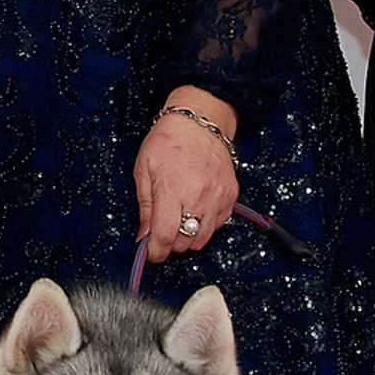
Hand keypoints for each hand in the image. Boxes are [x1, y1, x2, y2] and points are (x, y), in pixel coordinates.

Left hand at [134, 89, 239, 264]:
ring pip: (203, 239)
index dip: (155, 251)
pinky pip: (218, 226)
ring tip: (179, 218)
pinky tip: (195, 210)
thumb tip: (144, 237)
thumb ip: (145, 208)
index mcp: (173, 188)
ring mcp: (218, 196)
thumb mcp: (144, 171)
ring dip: (188, 236)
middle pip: (185, 242)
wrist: (199, 122)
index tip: (151, 253)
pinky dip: (205, 225)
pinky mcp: (231, 196)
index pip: (165, 236)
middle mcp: (199, 195)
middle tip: (162, 229)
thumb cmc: (169, 140)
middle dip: (170, 242)